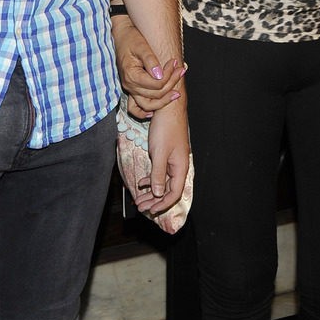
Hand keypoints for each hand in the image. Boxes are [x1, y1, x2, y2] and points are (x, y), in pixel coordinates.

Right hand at [112, 17, 184, 117]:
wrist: (122, 36)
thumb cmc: (131, 39)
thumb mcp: (142, 46)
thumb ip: (150, 60)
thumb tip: (160, 75)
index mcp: (132, 75)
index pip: (156, 85)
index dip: (169, 75)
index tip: (175, 62)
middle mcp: (130, 85)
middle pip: (155, 95)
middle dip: (171, 84)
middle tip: (181, 70)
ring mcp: (130, 89)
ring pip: (148, 104)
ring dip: (164, 100)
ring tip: (177, 92)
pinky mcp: (132, 89)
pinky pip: (135, 108)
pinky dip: (144, 112)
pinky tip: (154, 112)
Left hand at [134, 100, 188, 215]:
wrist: (167, 109)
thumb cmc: (166, 128)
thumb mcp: (159, 153)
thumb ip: (158, 174)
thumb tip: (157, 193)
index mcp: (180, 168)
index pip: (174, 193)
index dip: (163, 204)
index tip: (151, 210)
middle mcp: (178, 167)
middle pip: (167, 190)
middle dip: (154, 201)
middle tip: (141, 207)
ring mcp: (172, 162)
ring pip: (162, 183)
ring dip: (151, 192)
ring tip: (139, 199)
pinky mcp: (165, 156)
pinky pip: (159, 173)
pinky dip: (151, 180)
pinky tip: (142, 183)